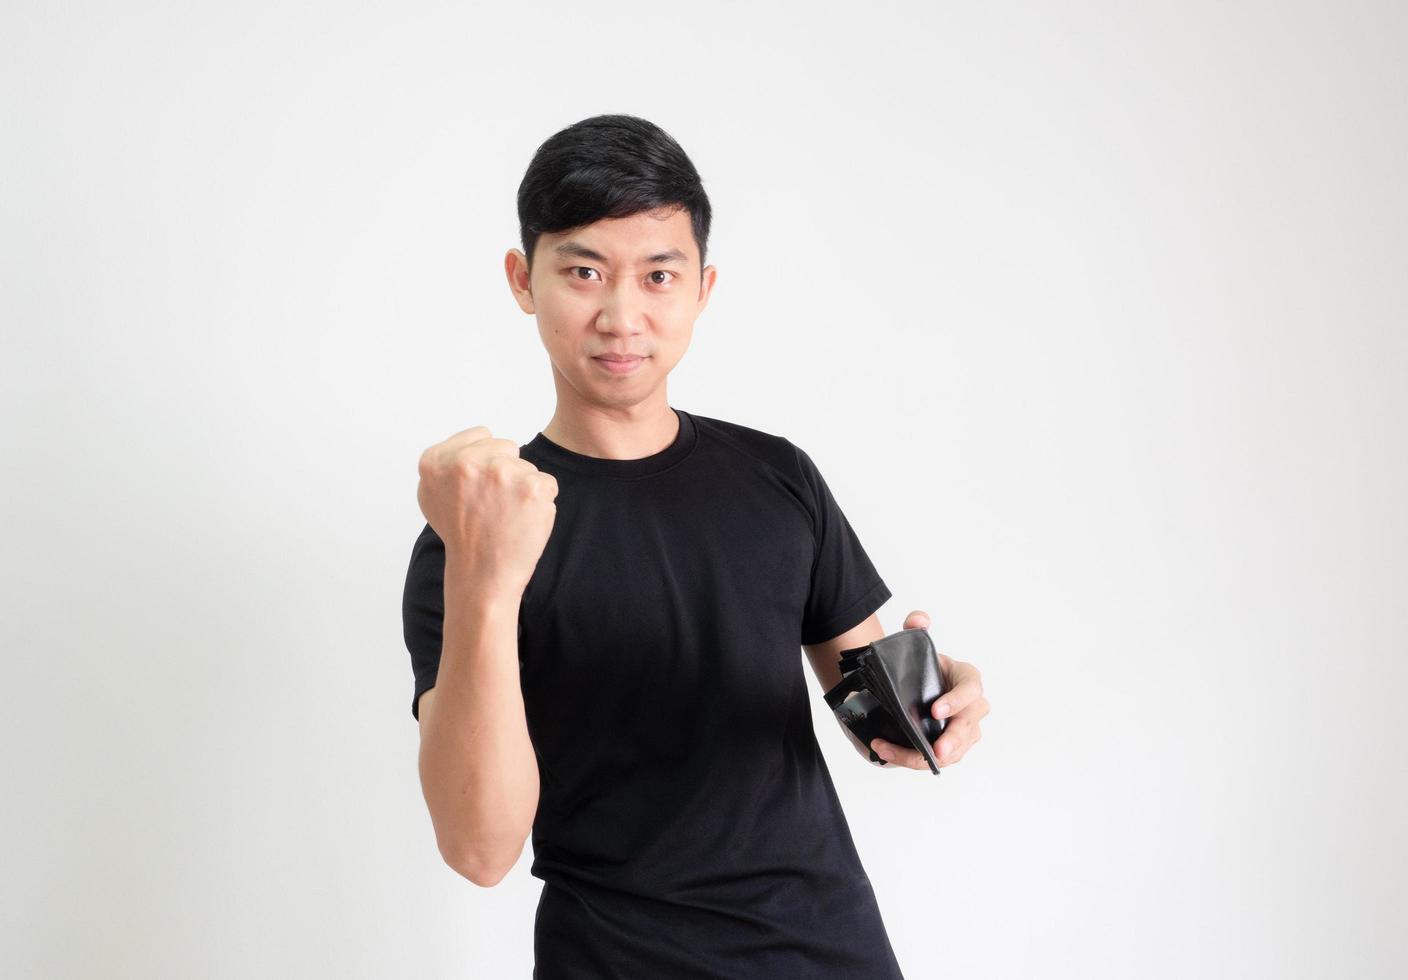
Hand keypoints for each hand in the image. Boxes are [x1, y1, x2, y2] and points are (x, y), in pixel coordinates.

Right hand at [417, 424, 558, 598]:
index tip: (477, 489)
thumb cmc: (461, 536)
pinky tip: (522, 521)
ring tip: (505, 516)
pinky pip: (546, 483)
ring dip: (522, 489)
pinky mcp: (533, 486)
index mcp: (437, 460)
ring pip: (527, 467)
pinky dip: (540, 502)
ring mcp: (501, 472)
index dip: (485, 462)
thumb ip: (447, 462)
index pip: (482, 435)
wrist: (481, 574)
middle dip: (505, 472)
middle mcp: (466, 462)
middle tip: (492, 505)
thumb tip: (470, 444)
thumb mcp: (432, 493)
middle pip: (508, 447)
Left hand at [869, 610, 987, 770]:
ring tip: (893, 752)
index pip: (970, 691)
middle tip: (936, 751)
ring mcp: (964, 732)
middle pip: (967, 728)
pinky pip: (933, 760)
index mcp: (968, 680)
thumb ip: (917, 630)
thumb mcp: (919, 648)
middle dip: (952, 741)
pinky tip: (884, 750)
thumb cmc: (926, 671)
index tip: (935, 709)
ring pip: (953, 752)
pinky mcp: (950, 749)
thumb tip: (918, 621)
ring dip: (923, 757)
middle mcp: (973, 709)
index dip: (956, 701)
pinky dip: (908, 757)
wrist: (916, 689)